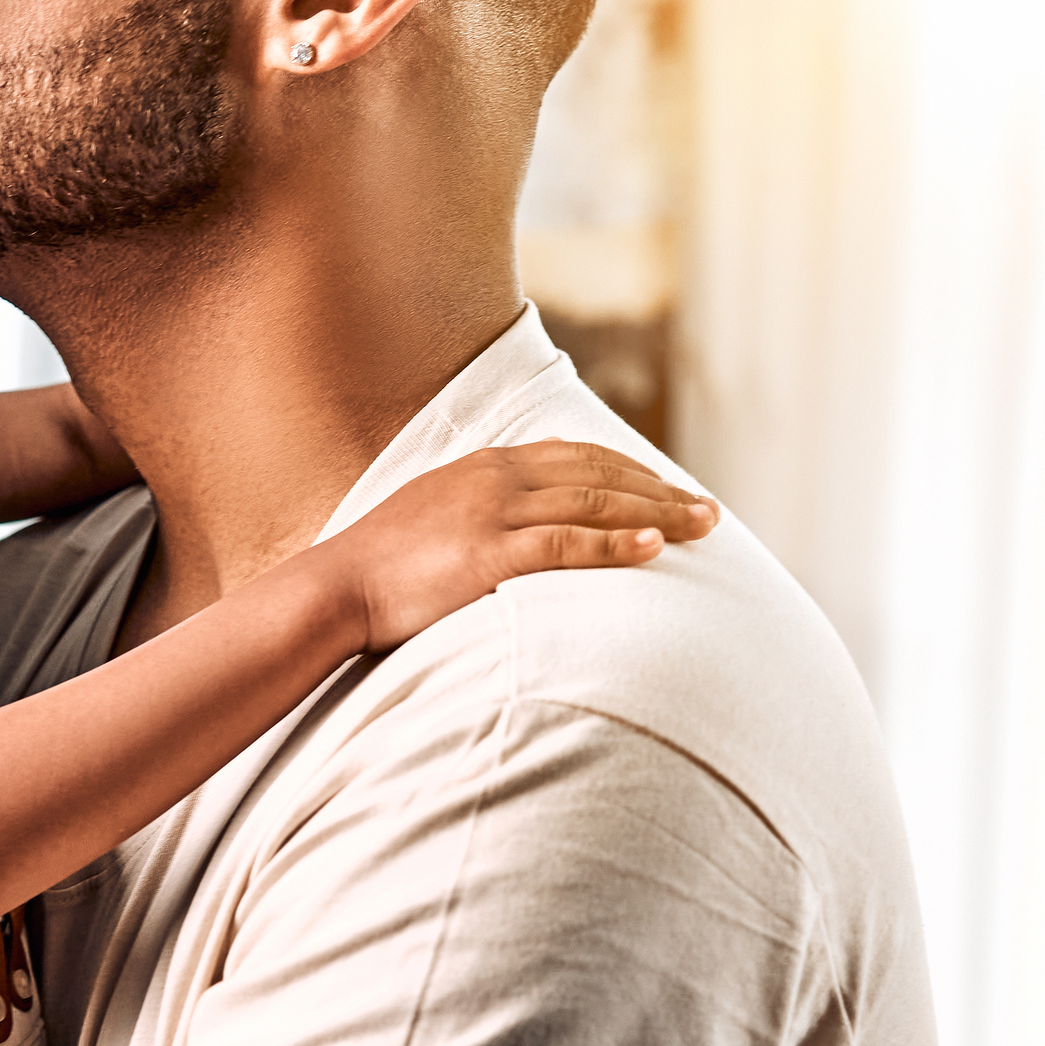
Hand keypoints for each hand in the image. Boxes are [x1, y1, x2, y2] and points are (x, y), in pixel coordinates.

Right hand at [313, 440, 714, 651]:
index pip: (578, 458)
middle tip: (710, 513)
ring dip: (657, 514)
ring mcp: (493, 515)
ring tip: (702, 528)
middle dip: (662, 491)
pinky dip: (614, 544)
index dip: (633, 472)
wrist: (334, 588)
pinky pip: (566, 545)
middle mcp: (497, 480)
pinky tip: (653, 548)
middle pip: (600, 476)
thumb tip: (517, 530)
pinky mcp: (488, 556)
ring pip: (595, 505)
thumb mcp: (436, 518)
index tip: (672, 489)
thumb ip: (482, 513)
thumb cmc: (380, 566)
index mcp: (487, 467)